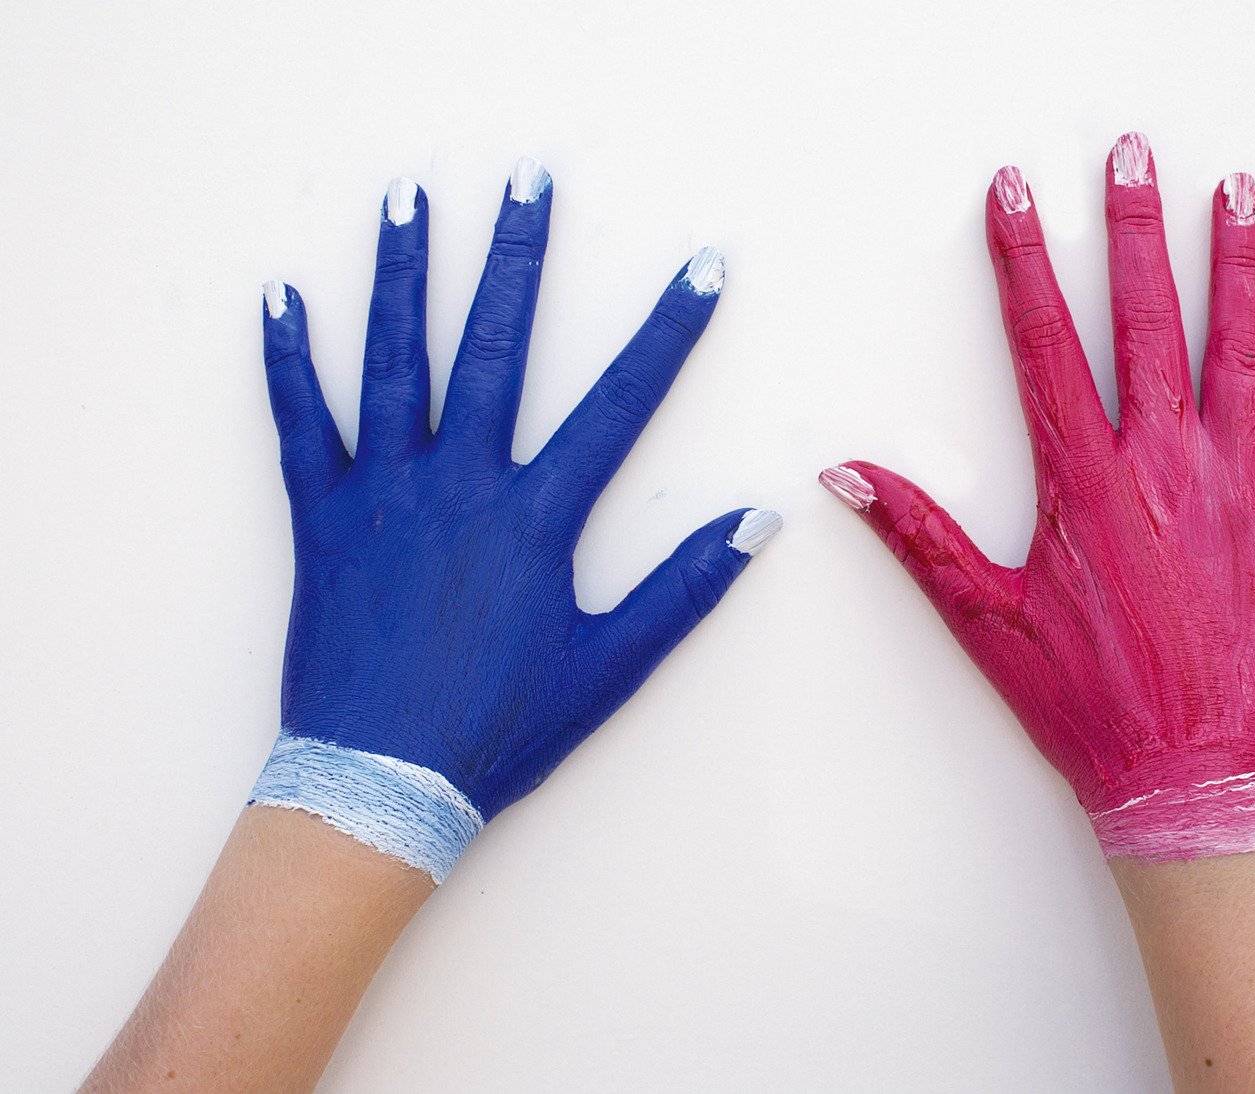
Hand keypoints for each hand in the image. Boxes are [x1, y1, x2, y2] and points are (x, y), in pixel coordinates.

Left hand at [252, 159, 780, 881]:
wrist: (379, 783)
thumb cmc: (498, 729)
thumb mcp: (610, 666)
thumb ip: (685, 590)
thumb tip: (757, 523)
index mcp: (535, 518)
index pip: (618, 405)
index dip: (667, 333)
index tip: (702, 269)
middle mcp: (459, 484)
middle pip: (493, 348)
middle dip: (515, 256)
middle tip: (528, 180)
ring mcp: (382, 492)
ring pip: (391, 360)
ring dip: (400, 273)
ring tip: (408, 198)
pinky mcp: (319, 517)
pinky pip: (298, 422)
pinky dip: (286, 358)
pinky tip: (279, 297)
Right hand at [820, 133, 1254, 860]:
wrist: (1192, 782)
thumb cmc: (1088, 706)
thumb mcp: (985, 621)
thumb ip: (918, 537)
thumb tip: (847, 476)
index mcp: (1086, 482)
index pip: (1044, 343)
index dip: (1023, 260)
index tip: (1015, 195)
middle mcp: (1166, 467)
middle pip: (1146, 321)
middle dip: (1131, 230)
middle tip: (1130, 155)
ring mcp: (1242, 489)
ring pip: (1241, 352)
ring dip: (1236, 267)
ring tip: (1233, 194)